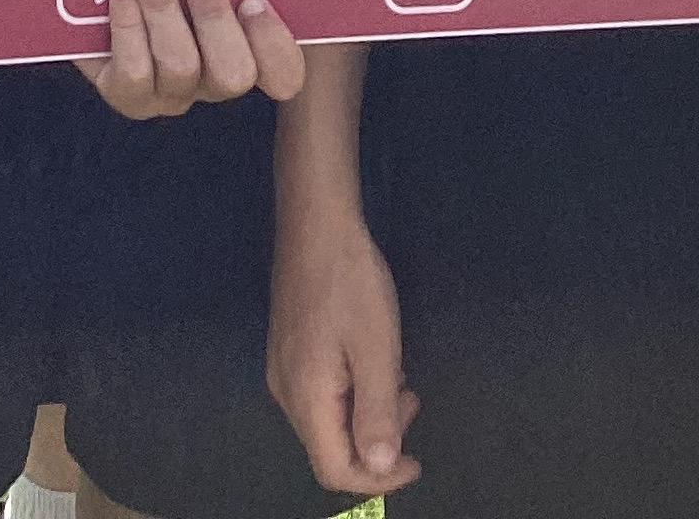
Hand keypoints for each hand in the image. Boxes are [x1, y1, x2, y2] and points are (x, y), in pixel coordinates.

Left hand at [72, 0, 304, 120]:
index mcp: (251, 49)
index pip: (284, 72)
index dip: (274, 44)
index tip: (255, 0)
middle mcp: (215, 78)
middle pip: (234, 73)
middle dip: (215, 17)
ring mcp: (173, 91)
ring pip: (181, 66)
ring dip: (165, 9)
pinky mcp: (128, 93)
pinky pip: (134, 73)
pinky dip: (128, 26)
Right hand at [267, 200, 418, 496]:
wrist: (316, 221)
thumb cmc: (350, 282)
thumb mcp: (377, 349)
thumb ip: (378, 413)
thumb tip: (380, 468)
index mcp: (305, 398)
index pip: (335, 470)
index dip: (378, 478)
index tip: (415, 458)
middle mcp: (285, 391)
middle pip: (330, 448)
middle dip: (377, 439)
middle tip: (410, 396)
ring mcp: (283, 369)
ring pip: (328, 420)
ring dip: (368, 411)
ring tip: (395, 371)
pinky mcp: (288, 349)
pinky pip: (322, 393)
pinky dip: (353, 391)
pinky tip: (372, 358)